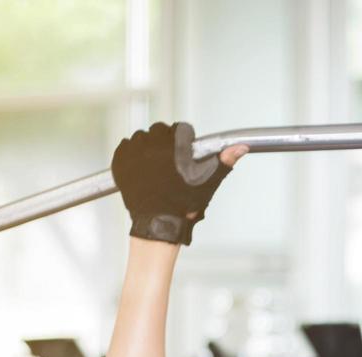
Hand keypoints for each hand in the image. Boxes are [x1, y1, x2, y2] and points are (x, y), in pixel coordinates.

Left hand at [110, 122, 248, 244]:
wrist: (158, 224)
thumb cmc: (183, 205)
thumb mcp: (207, 182)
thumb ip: (223, 161)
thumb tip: (240, 148)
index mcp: (175, 146)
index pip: (181, 129)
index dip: (184, 142)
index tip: (184, 154)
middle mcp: (153, 145)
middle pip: (160, 131)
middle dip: (165, 143)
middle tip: (169, 163)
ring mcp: (134, 153)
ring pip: (142, 137)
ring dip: (148, 147)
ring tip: (155, 167)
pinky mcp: (121, 161)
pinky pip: (125, 147)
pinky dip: (132, 154)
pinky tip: (141, 168)